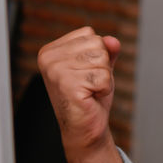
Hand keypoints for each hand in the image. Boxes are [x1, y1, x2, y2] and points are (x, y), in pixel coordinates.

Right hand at [38, 27, 120, 152]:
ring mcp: (56, 71)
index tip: (85, 73)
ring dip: (103, 78)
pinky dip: (104, 89)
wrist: (83, 128)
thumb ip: (106, 49)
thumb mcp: (99, 67)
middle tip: (89, 84)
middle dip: (102, 66)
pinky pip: (104, 76)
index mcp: (51, 50)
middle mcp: (49, 58)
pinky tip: (90, 97)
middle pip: (97, 44)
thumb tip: (112, 41)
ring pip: (102, 59)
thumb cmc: (89, 97)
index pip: (89, 34)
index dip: (97, 54)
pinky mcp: (68, 85)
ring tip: (90, 90)